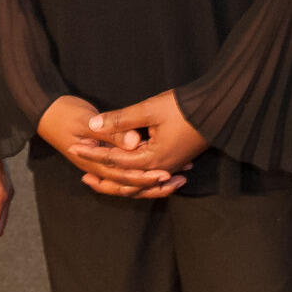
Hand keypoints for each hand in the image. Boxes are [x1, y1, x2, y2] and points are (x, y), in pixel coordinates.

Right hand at [37, 94, 184, 199]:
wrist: (44, 109)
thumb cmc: (63, 113)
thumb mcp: (86, 120)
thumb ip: (111, 132)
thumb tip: (135, 143)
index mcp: (93, 161)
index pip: (123, 176)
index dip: (145, 177)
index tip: (166, 174)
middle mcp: (98, 167)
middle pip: (128, 185)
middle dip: (153, 185)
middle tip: (178, 180)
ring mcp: (99, 163)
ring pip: (128, 181)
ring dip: (150, 182)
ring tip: (175, 178)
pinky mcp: (102, 155)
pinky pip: (124, 170)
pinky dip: (141, 171)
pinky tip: (157, 168)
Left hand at [71, 91, 206, 197]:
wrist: (217, 108)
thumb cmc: (184, 108)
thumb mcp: (148, 110)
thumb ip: (120, 120)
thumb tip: (92, 124)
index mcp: (152, 160)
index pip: (114, 160)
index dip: (93, 152)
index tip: (74, 146)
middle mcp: (160, 170)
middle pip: (125, 181)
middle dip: (103, 177)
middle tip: (82, 175)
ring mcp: (169, 168)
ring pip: (138, 183)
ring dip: (118, 182)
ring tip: (101, 179)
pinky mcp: (175, 162)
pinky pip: (150, 178)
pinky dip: (136, 180)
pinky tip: (129, 175)